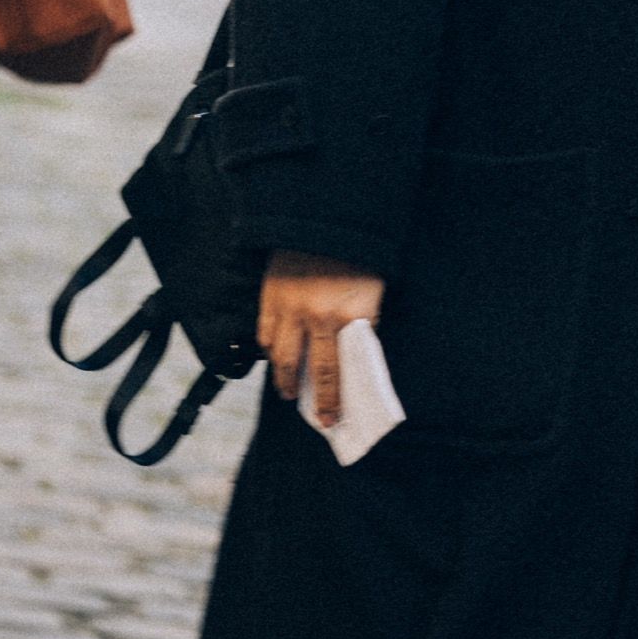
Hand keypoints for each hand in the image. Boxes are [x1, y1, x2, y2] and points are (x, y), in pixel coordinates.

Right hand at [259, 252, 384, 427]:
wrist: (329, 219)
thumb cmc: (359, 259)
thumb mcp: (373, 294)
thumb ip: (362, 326)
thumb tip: (353, 358)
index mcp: (347, 317)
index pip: (337, 371)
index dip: (331, 399)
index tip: (329, 419)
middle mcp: (315, 316)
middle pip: (304, 368)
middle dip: (306, 396)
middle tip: (310, 412)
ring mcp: (289, 306)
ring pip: (279, 353)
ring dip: (283, 375)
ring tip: (287, 387)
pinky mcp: (270, 294)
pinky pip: (264, 331)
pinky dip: (269, 348)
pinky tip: (275, 355)